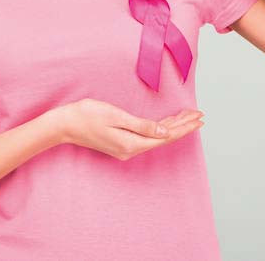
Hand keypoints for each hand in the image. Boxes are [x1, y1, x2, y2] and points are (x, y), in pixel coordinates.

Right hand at [51, 98, 204, 160]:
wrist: (65, 125)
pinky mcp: (121, 143)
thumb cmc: (87, 115)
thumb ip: (141, 125)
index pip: (166, 135)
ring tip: (188, 117)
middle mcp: (131, 150)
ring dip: (173, 126)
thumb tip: (165, 131)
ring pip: (157, 137)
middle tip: (200, 116)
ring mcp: (126, 148)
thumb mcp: (116, 116)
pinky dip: (160, 128)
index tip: (199, 118)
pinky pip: (147, 136)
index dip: (184, 127)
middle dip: (183, 126)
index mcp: (132, 144)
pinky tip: (167, 123)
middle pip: (164, 137)